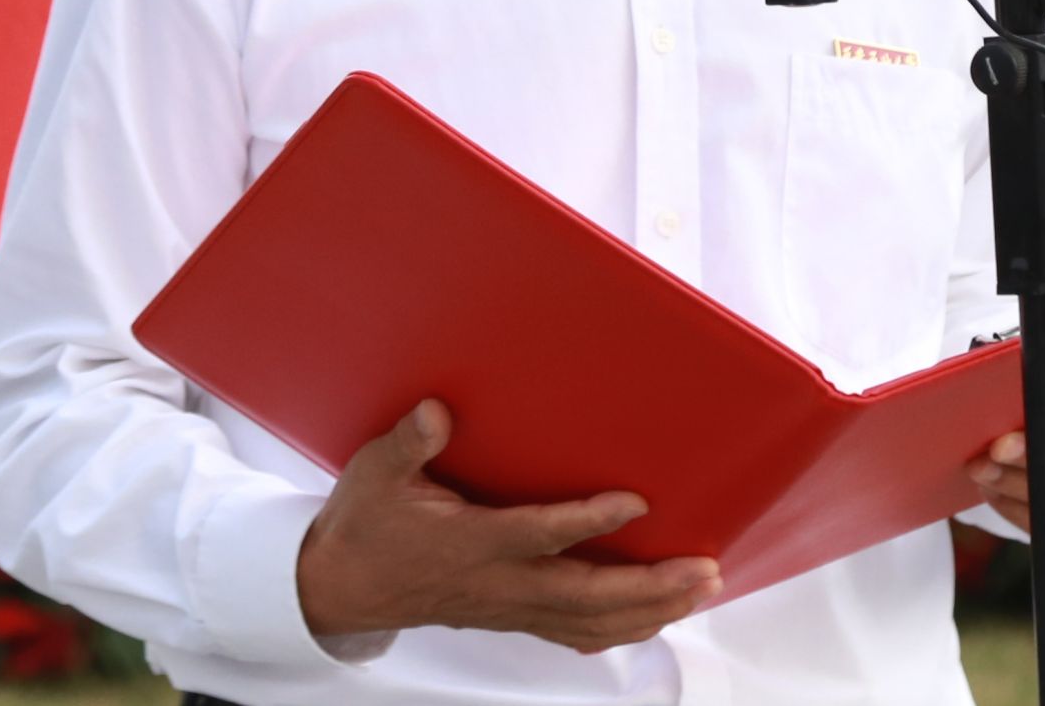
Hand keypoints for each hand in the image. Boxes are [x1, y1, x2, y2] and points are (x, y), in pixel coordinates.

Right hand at [297, 400, 721, 652]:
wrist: (341, 588)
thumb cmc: (365, 523)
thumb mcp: (375, 472)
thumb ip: (409, 442)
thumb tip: (438, 412)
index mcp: (469, 542)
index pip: (540, 534)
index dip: (588, 520)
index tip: (635, 502)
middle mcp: (498, 583)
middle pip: (586, 595)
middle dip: (650, 587)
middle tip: (702, 569)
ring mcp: (508, 606)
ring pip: (589, 622)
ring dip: (649, 611)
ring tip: (698, 590)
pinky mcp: (511, 615)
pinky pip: (575, 633)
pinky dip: (619, 630)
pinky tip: (652, 620)